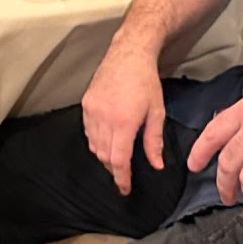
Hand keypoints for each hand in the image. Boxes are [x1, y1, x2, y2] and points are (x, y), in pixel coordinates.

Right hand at [81, 42, 164, 194]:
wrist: (128, 54)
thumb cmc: (146, 82)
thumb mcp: (156, 112)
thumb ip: (154, 141)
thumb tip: (156, 165)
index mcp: (124, 122)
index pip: (118, 160)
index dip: (121, 178)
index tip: (124, 189)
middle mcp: (104, 118)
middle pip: (104, 155)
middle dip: (114, 167)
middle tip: (124, 172)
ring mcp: (91, 110)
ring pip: (94, 145)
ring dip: (104, 155)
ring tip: (117, 155)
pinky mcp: (85, 103)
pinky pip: (88, 131)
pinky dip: (96, 140)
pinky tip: (107, 138)